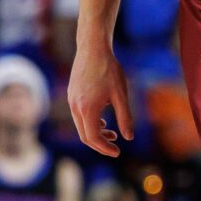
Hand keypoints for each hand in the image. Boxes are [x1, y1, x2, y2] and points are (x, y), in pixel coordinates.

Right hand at [69, 42, 134, 158]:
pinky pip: (78, 117)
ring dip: (95, 133)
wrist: (93, 48)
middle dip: (100, 144)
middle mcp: (75, 107)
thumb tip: (129, 138)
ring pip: (81, 127)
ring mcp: (71, 101)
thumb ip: (125, 118)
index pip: (93, 138)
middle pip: (85, 136)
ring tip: (112, 133)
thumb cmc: (109, 70)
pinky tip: (102, 119)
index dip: (105, 148)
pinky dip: (89, 123)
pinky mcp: (72, 95)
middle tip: (115, 146)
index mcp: (87, 109)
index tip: (117, 152)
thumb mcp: (121, 95)